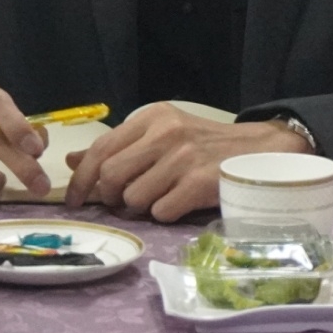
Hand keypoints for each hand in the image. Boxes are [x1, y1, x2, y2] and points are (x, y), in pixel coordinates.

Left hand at [65, 103, 307, 221]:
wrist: (261, 151)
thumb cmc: (204, 146)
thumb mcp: (160, 135)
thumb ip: (118, 147)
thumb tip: (71, 161)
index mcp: (151, 117)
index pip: (100, 149)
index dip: (80, 179)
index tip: (74, 200)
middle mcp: (165, 133)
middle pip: (111, 176)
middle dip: (108, 197)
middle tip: (118, 205)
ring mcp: (183, 158)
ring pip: (133, 198)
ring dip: (138, 208)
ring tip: (155, 200)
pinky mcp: (200, 183)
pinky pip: (160, 212)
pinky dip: (163, 214)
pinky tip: (177, 204)